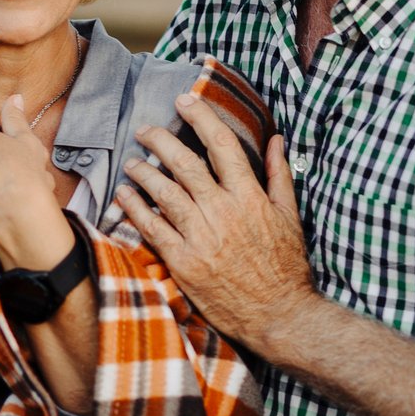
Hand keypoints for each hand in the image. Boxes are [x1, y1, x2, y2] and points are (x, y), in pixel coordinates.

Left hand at [115, 95, 311, 354]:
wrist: (279, 315)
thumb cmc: (286, 267)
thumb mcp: (290, 216)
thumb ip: (279, 174)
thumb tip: (275, 139)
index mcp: (250, 196)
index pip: (222, 144)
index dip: (201, 116)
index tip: (185, 100)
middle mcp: (223, 211)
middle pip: (185, 163)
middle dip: (161, 139)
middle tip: (145, 129)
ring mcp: (201, 237)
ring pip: (164, 192)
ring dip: (143, 171)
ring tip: (132, 162)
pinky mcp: (184, 263)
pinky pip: (152, 228)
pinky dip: (135, 208)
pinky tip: (124, 195)